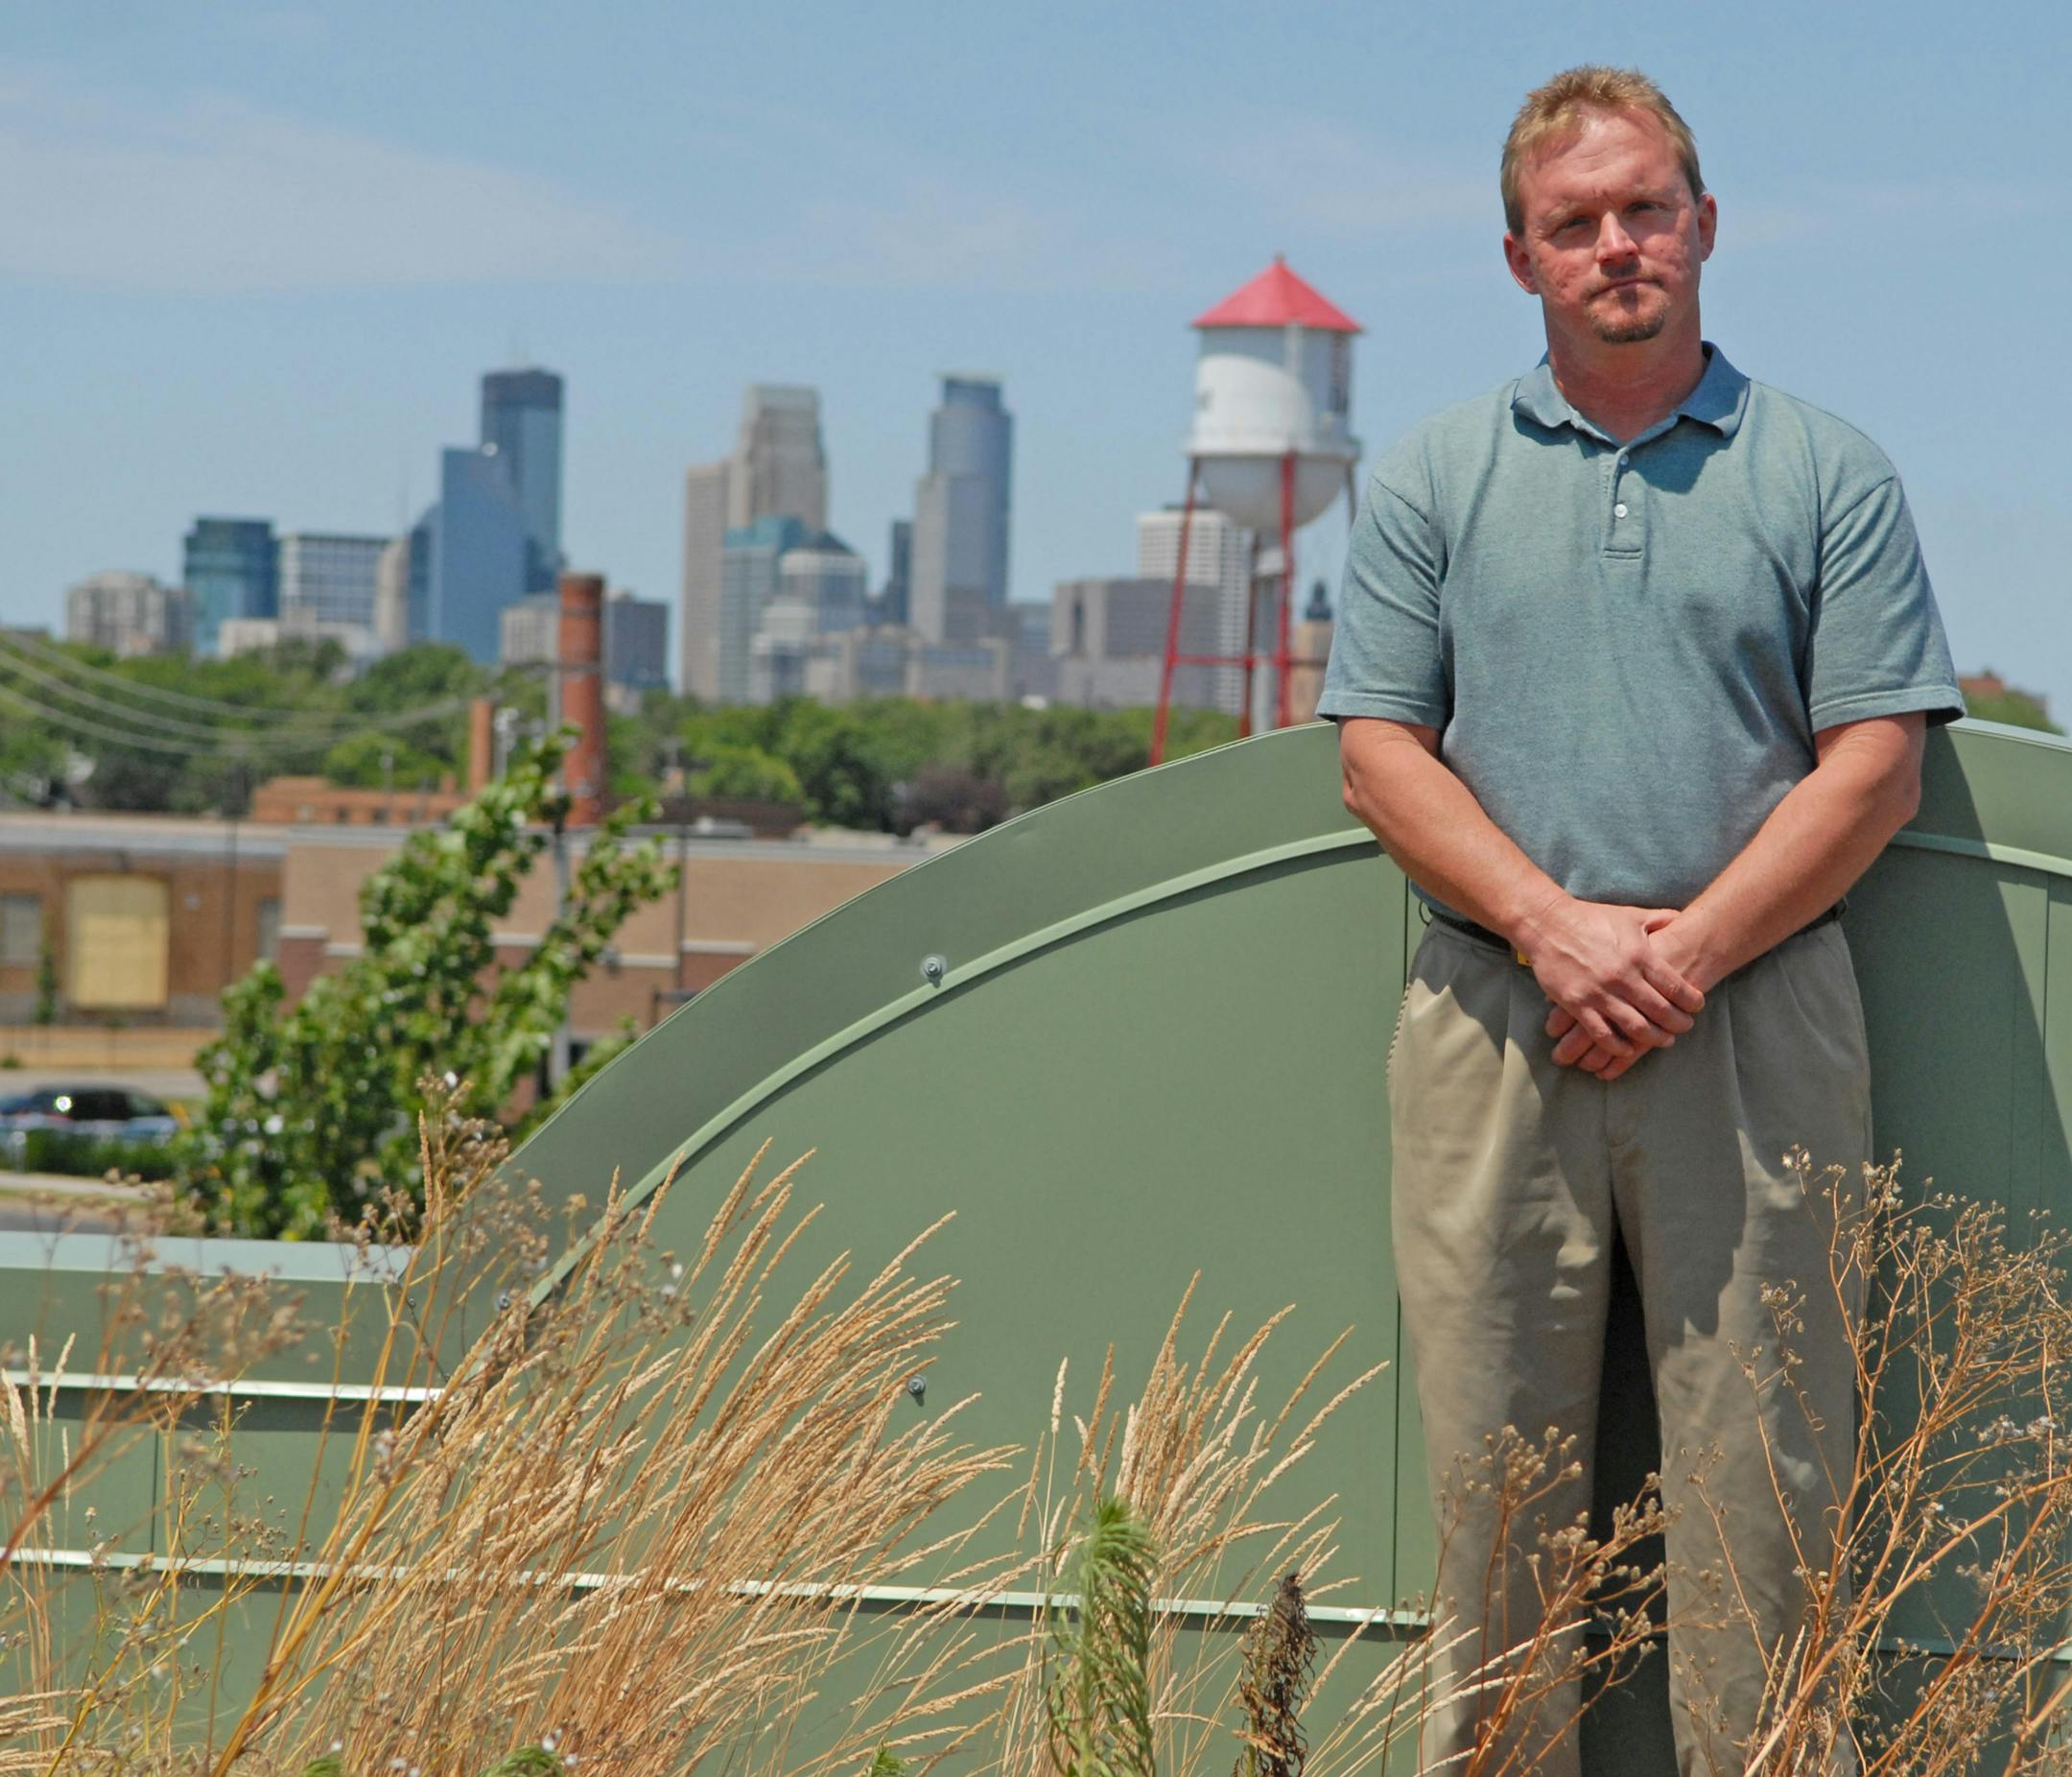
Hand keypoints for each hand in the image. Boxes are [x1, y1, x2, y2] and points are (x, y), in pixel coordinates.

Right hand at [1518, 896, 1703, 1070]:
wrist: (1548, 924)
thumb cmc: (1591, 918)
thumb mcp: (1629, 915)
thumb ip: (1659, 919)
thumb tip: (1681, 919)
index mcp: (1639, 955)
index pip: (1675, 986)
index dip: (1691, 1001)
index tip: (1697, 1006)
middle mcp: (1622, 977)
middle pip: (1660, 1011)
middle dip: (1678, 1023)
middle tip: (1685, 1026)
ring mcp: (1599, 993)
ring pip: (1636, 1027)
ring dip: (1654, 1038)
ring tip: (1664, 1040)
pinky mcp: (1577, 1004)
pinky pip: (1602, 1034)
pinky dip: (1619, 1047)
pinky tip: (1628, 1049)